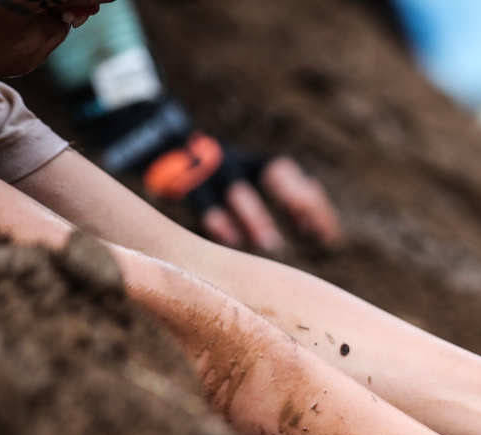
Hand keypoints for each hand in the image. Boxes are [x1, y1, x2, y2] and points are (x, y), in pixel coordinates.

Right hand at [142, 133, 342, 252]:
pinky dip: (217, 219)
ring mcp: (210, 169)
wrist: (154, 144)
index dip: (313, 202)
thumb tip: (326, 231)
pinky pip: (202, 200)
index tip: (327, 235)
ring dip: (256, 216)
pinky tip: (230, 239)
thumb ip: (287, 199)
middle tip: (310, 229)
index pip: (292, 175)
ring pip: (237, 188)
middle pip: (272, 174)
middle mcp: (237, 162)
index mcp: (255, 162)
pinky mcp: (183, 182)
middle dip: (293, 199)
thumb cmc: (217, 178)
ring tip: (272, 244)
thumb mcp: (252, 181)